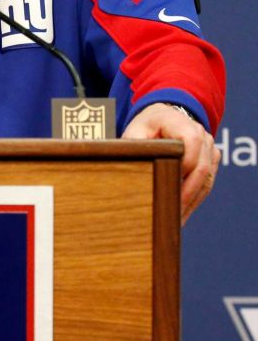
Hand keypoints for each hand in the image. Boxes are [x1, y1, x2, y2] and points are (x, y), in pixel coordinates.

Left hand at [122, 102, 219, 224]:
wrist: (162, 119)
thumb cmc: (144, 128)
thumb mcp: (133, 132)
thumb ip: (134, 147)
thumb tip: (129, 172)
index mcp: (180, 122)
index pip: (191, 142)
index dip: (182, 166)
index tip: (167, 188)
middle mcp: (201, 133)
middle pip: (202, 167)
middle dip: (186, 193)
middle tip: (170, 215)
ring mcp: (210, 147)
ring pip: (207, 179)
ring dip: (191, 201)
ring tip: (173, 221)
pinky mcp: (212, 160)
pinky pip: (207, 183)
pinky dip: (194, 199)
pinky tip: (180, 214)